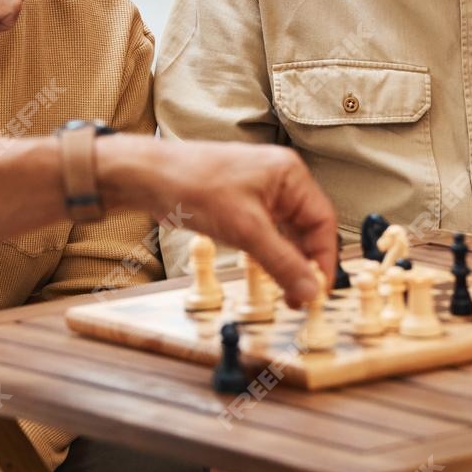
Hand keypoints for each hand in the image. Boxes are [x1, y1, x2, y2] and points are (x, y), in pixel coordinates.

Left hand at [98, 136, 337, 306]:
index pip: (322, 220)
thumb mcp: (244, 230)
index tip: (318, 289)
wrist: (148, 177)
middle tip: (301, 296)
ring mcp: (260, 190)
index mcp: (289, 174)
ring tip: (285, 290)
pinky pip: (266, 231)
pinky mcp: (241, 202)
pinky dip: (269, 252)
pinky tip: (266, 271)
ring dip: (287, 260)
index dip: (323, 258)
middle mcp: (279, 180)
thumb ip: (281, 262)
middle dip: (305, 262)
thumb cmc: (193, 185)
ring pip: (286, 231)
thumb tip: (309, 289)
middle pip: (307, 227)